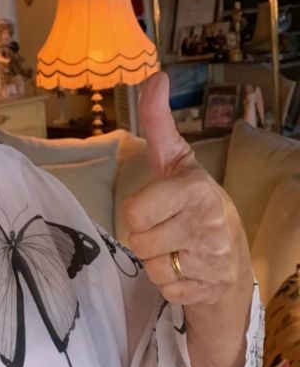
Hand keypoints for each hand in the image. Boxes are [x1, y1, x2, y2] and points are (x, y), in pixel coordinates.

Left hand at [122, 73, 249, 305]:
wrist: (231, 258)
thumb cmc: (193, 203)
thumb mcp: (176, 162)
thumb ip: (159, 124)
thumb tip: (155, 77)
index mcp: (196, 190)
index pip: (133, 211)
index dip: (138, 211)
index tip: (158, 205)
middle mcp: (207, 224)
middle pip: (138, 241)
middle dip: (145, 237)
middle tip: (166, 229)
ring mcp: (211, 260)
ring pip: (150, 266)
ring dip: (156, 260)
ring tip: (176, 248)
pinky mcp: (208, 289)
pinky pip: (163, 289)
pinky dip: (169, 283)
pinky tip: (187, 269)